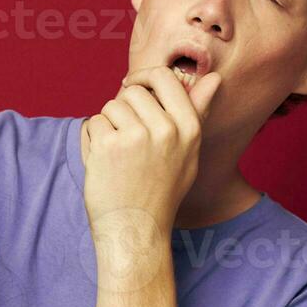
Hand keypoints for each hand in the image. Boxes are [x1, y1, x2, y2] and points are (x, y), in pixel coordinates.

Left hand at [81, 65, 221, 232]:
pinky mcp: (109, 146)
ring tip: (117, 155)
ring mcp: (136, 136)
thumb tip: (214, 78)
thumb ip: (197, 113)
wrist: (136, 229)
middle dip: (123, 109)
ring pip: (110, 106)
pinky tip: (104, 163)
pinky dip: (93, 140)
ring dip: (107, 125)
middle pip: (132, 92)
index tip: (133, 86)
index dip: (144, 77)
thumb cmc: (161, 190)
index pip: (164, 77)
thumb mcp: (188, 153)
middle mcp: (166, 129)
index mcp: (189, 128)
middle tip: (126, 139)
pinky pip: (93, 123)